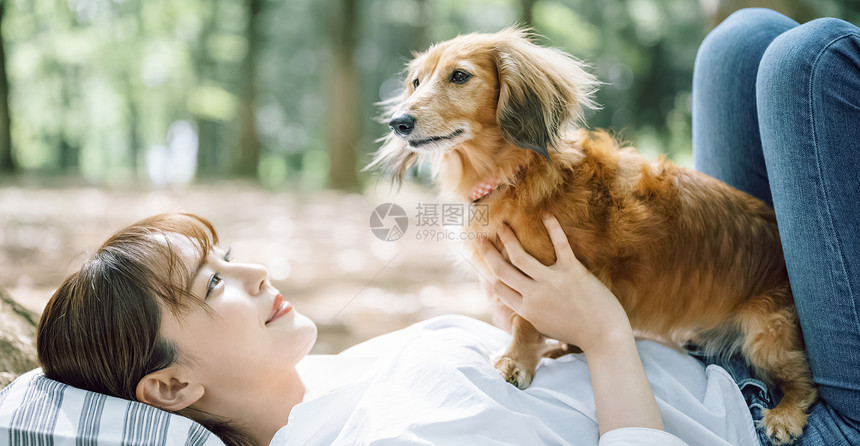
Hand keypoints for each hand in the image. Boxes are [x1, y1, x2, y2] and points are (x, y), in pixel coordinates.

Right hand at [480, 213, 663, 433]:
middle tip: (479, 237)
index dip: (487, 270)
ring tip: (502, 224)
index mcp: (526, 310)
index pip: (499, 286)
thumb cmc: (576, 333)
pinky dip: (552, 227)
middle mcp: (534, 295)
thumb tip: (519, 299)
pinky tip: (545, 214)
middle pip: (502, 269)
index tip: (482, 257)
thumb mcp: (545, 326)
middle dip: (487, 251)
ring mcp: (552, 282)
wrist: (604, 336)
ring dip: (507, 237)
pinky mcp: (572, 271)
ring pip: (520, 255)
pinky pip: (559, 244)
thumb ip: (530, 311)